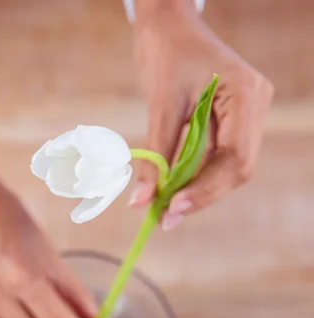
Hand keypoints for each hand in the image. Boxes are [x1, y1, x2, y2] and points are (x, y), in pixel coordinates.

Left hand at [130, 0, 273, 229]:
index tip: (173, 208)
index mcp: (245, 95)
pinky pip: (216, 158)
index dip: (206, 190)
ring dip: (195, 190)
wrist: (167, 23)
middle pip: (236, 168)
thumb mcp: (160, 105)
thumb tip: (140, 203)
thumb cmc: (165, 51)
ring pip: (226, 168)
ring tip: (164, 208)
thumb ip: (155, 157)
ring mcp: (246, 115)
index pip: (235, 158)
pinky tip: (172, 190)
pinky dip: (193, 176)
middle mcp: (254, 106)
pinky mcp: (232, 121)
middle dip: (200, 196)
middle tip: (166, 218)